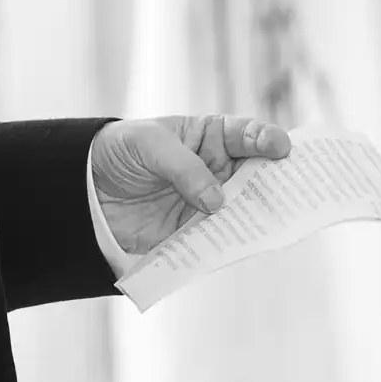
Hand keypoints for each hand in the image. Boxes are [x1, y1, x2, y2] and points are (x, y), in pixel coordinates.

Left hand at [91, 115, 290, 254]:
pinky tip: (236, 247)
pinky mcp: (192, 232)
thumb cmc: (123, 150)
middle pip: (255, 176)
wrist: (87, 188)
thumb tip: (216, 201)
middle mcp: (217, 169)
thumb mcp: (150, 145)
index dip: (267, 139)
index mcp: (211, 136)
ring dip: (254, 217)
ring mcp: (207, 202)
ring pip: (240, 210)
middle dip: (274, 183)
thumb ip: (184, 169)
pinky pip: (215, 238)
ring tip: (270, 224)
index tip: (281, 147)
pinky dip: (226, 244)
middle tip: (294, 191)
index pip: (246, 135)